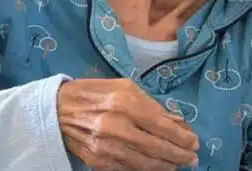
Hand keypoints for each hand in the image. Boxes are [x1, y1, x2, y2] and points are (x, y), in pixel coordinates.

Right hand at [58, 78, 199, 169]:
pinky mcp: (98, 162)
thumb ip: (152, 106)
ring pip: (145, 164)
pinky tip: (158, 167)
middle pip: (157, 148)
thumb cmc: (95, 93)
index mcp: (126, 104)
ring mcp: (106, 148)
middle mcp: (117, 127)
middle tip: (193, 158)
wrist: (57, 110)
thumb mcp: (126, 88)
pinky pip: (128, 170)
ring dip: (166, 166)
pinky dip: (146, 170)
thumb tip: (177, 122)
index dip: (182, 137)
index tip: (195, 142)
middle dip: (179, 155)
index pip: (162, 126)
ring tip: (179, 164)